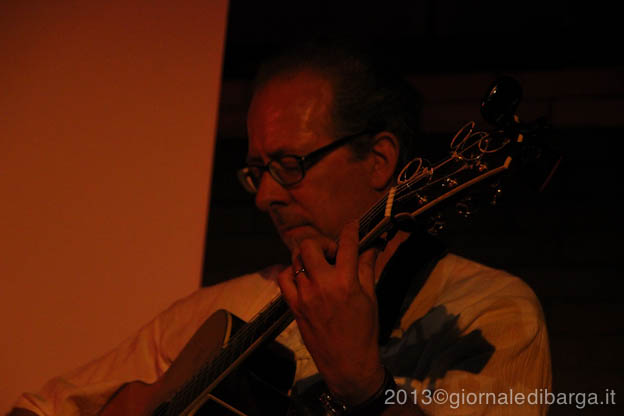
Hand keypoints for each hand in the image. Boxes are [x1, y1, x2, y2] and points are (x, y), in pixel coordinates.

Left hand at [276, 221, 384, 403]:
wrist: (347, 363)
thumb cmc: (364, 331)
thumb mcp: (370, 298)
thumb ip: (367, 269)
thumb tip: (372, 247)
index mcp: (346, 282)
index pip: (346, 244)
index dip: (351, 230)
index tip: (353, 226)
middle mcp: (322, 285)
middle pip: (311, 245)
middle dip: (322, 244)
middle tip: (332, 254)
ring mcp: (304, 295)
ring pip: (296, 260)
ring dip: (307, 257)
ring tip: (318, 266)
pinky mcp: (294, 306)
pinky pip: (284, 279)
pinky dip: (291, 272)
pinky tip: (302, 278)